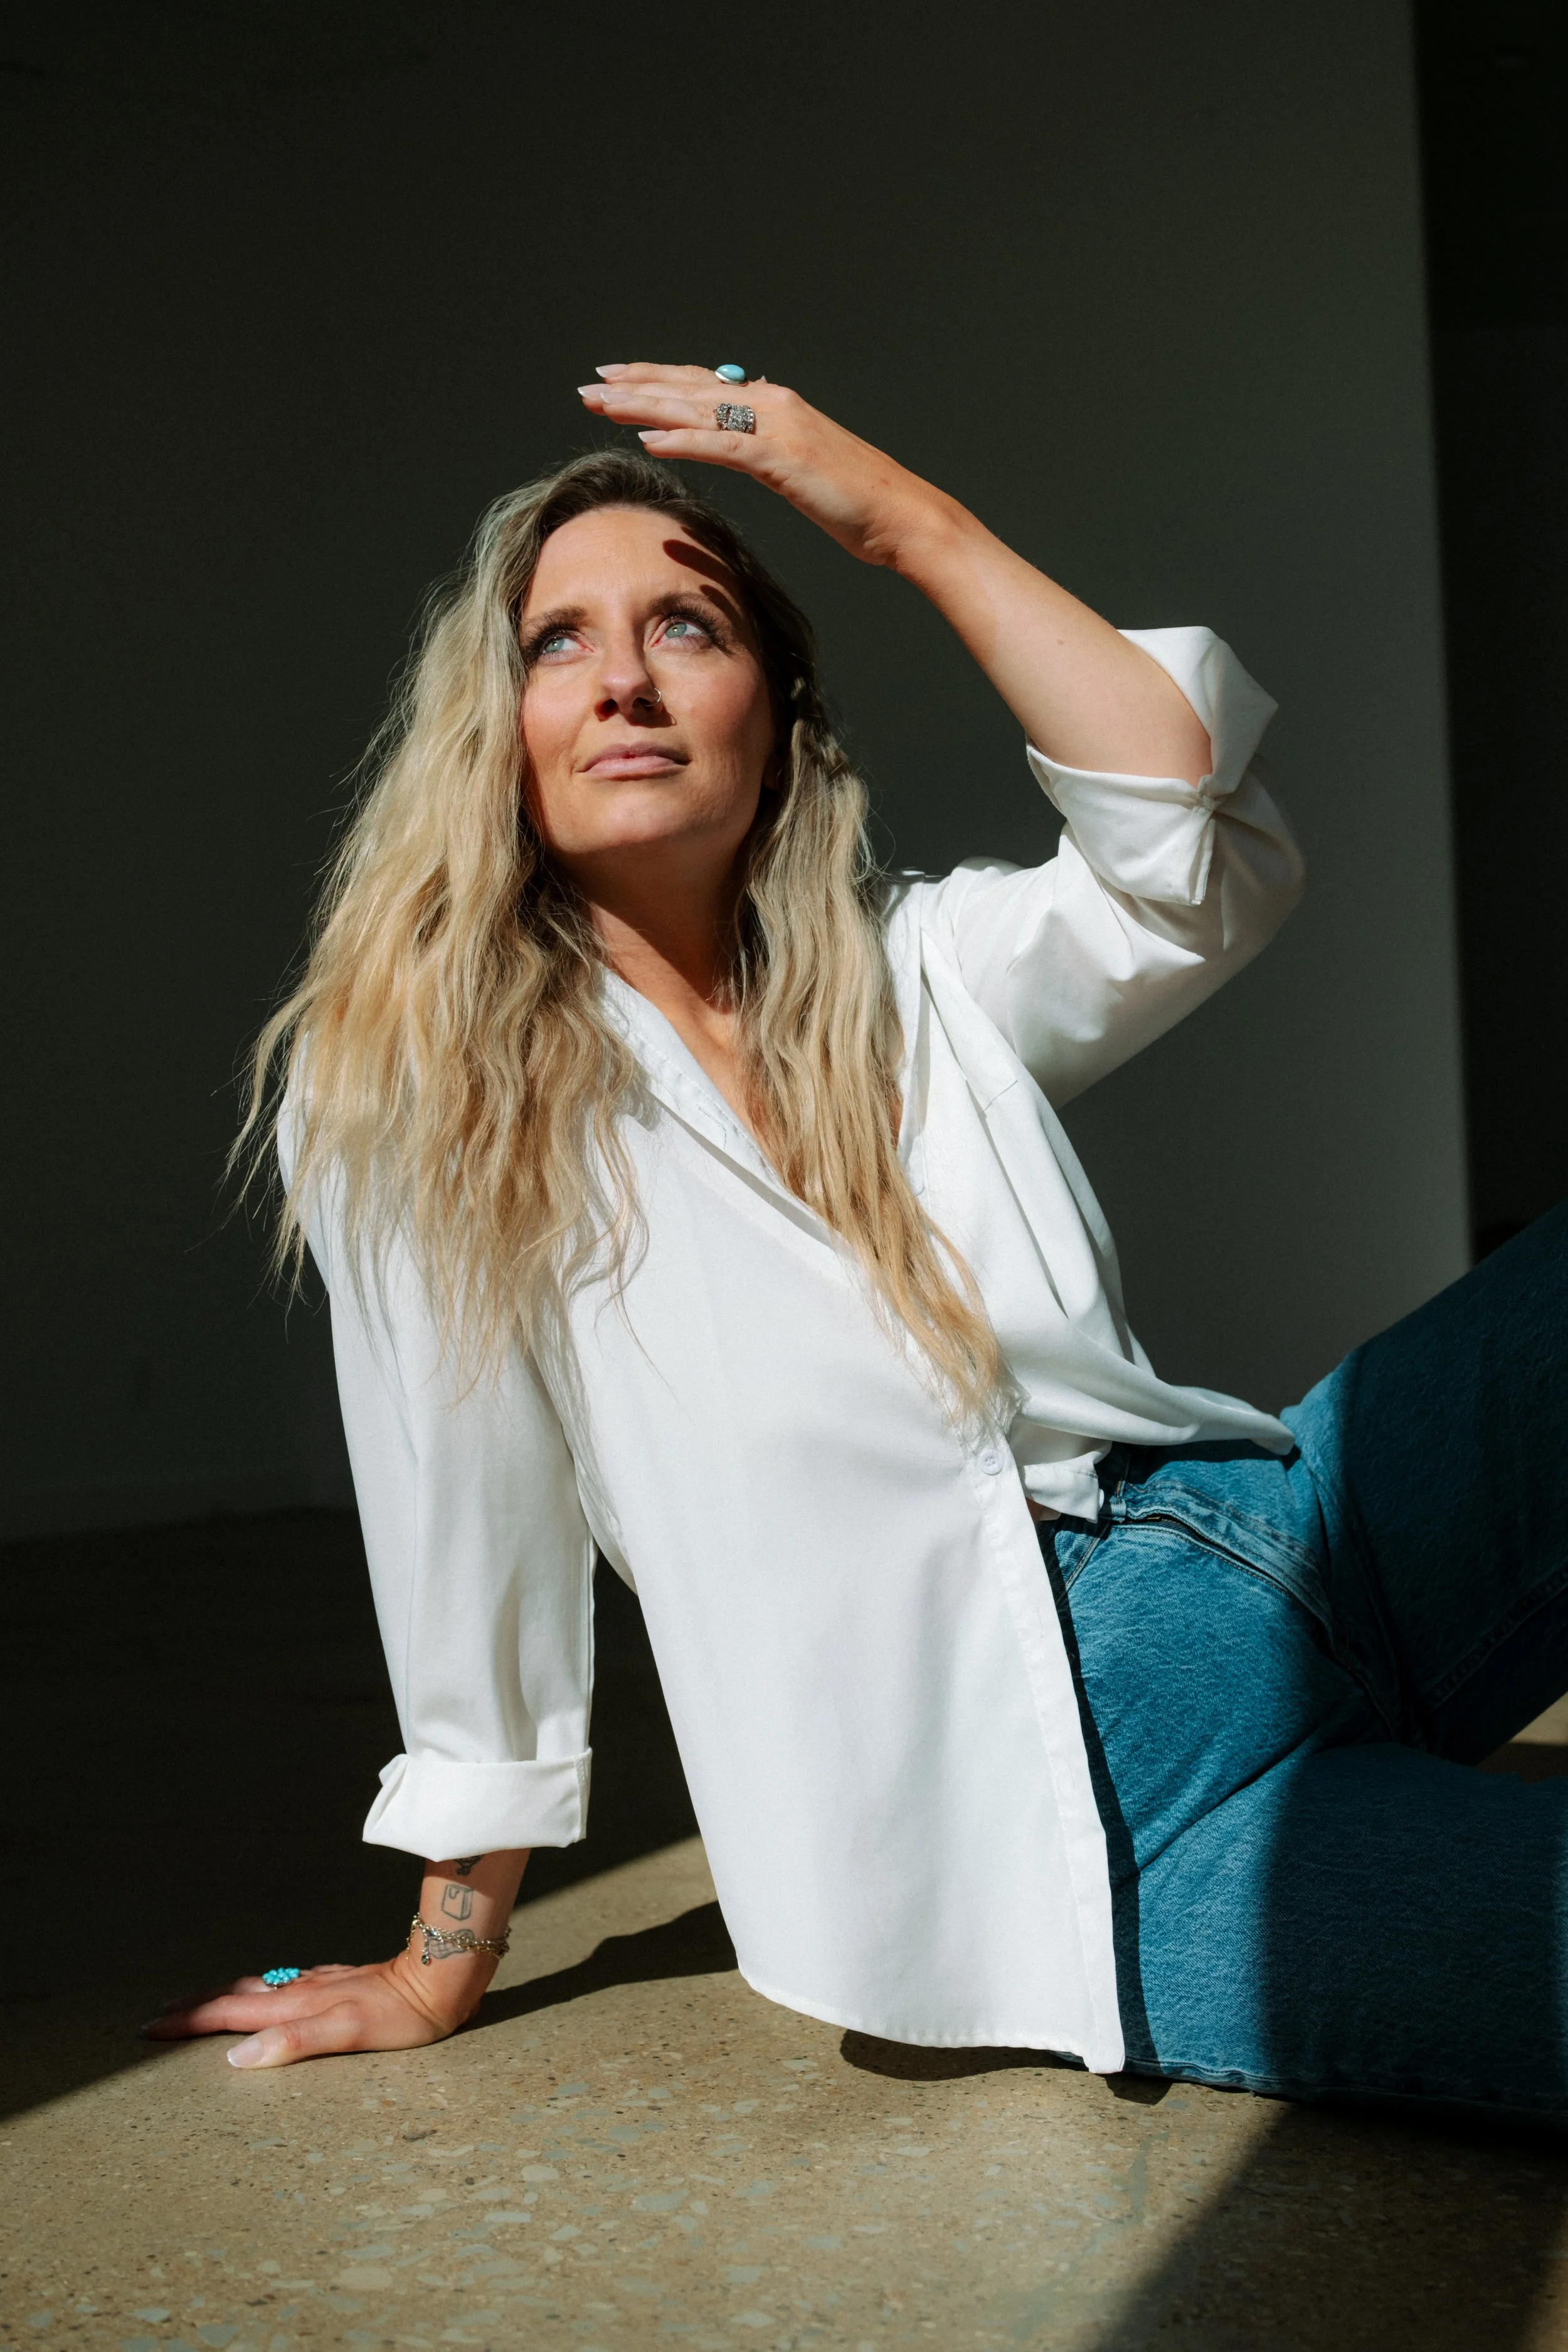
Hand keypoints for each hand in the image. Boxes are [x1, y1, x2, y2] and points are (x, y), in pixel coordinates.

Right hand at [144, 1944, 496, 2068]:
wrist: (442, 1975)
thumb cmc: (401, 2013)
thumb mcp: (347, 2034)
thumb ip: (293, 2043)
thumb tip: (237, 2058)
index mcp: (297, 2005)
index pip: (230, 2013)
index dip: (190, 2022)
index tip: (151, 2028)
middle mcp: (303, 1990)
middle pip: (237, 1995)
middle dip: (196, 2006)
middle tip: (161, 2015)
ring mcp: (321, 1983)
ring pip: (260, 1987)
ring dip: (225, 1996)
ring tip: (202, 2002)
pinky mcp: (340, 1982)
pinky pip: (285, 1985)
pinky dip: (261, 1991)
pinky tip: (270, 1992)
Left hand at [577, 364, 960, 570]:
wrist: (901, 516)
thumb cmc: (857, 501)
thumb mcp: (802, 467)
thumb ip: (769, 445)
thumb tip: (742, 434)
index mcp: (775, 405)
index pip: (703, 386)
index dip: (655, 380)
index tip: (615, 380)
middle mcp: (773, 403)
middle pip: (690, 388)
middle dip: (635, 385)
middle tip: (589, 385)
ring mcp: (778, 427)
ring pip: (697, 408)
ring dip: (645, 404)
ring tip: (602, 403)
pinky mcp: (783, 458)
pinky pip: (723, 445)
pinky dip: (684, 439)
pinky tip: (650, 440)